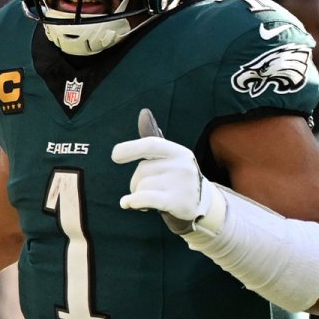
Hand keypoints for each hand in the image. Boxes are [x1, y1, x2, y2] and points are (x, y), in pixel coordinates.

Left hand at [111, 109, 214, 233]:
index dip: (130, 148)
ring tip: (151, 200)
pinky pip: (145, 198)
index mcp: (179, 152)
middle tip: (147, 190)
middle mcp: (182, 165)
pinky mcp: (178, 202)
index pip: (151, 145)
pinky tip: (126, 203)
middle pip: (142, 170)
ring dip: (138, 194)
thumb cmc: (179, 179)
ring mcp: (181, 184)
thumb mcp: (171, 158)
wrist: (203, 205)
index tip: (115, 155)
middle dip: (137, 181)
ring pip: (142, 186)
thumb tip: (143, 113)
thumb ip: (155, 141)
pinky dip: (132, 201)